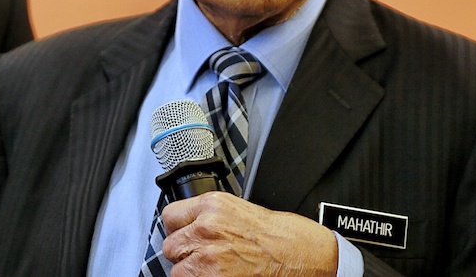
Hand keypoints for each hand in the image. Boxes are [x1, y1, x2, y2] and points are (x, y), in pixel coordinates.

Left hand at [161, 191, 338, 275]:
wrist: (304, 257)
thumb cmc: (282, 237)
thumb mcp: (241, 212)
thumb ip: (211, 218)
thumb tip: (190, 228)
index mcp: (213, 206)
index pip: (170, 216)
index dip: (179, 230)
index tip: (185, 237)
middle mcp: (206, 228)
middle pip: (171, 245)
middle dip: (185, 253)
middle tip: (204, 258)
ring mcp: (207, 256)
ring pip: (177, 271)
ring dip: (192, 273)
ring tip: (216, 271)